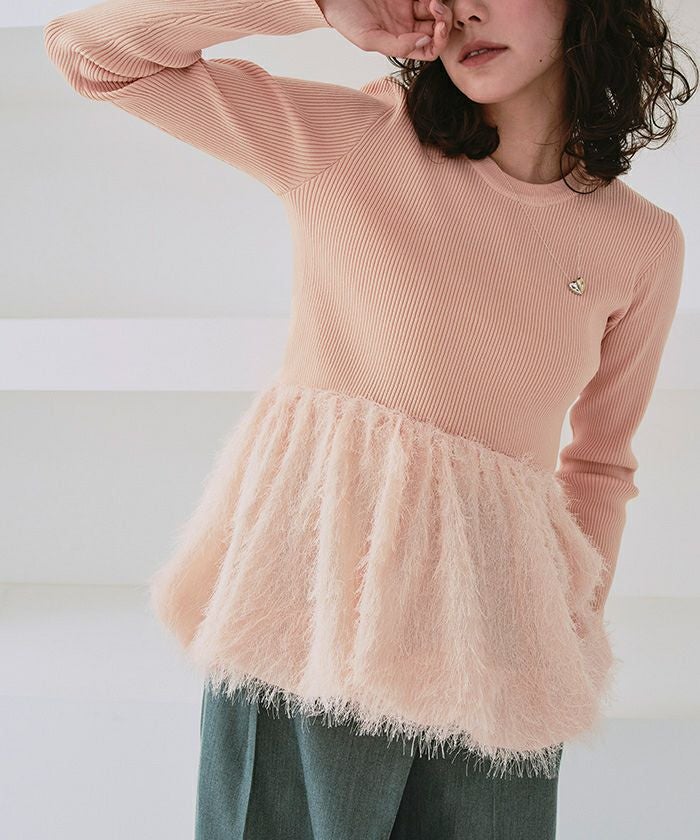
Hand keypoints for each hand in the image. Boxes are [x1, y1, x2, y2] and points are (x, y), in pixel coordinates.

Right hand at [318, 0, 453, 60]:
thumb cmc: (346, 18)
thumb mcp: (367, 39)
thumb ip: (397, 46)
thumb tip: (424, 42)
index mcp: (399, 43)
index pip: (429, 49)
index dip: (439, 41)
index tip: (438, 28)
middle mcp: (406, 27)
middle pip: (438, 30)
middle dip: (444, 21)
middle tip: (437, 8)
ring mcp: (408, 8)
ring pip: (436, 11)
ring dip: (441, 6)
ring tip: (433, 0)